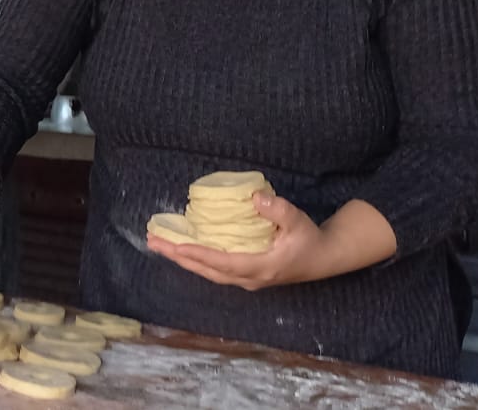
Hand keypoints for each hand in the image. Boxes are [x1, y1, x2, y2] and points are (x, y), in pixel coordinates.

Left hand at [146, 193, 332, 290]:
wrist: (323, 258)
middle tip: (154, 242)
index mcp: (261, 268)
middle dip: (179, 257)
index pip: (224, 263)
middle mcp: (249, 279)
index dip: (199, 255)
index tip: (177, 247)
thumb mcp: (298, 222)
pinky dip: (195, 260)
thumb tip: (255, 197)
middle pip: (208, 270)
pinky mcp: (245, 275)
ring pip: (208, 272)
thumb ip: (278, 210)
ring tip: (159, 245)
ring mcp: (246, 279)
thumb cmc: (309, 239)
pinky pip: (214, 270)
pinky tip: (181, 250)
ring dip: (183, 259)